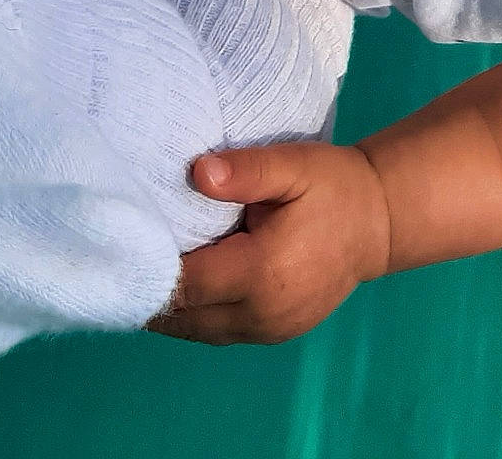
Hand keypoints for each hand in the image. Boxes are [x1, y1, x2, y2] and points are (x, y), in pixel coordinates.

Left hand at [144, 141, 392, 345]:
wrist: (382, 222)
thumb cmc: (336, 188)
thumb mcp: (295, 166)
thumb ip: (247, 171)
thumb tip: (197, 173)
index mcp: (261, 273)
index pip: (182, 284)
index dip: (144, 269)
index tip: (119, 244)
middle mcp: (261, 313)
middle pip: (181, 316)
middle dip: (150, 290)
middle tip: (126, 256)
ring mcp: (269, 331)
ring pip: (195, 330)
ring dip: (171, 306)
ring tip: (150, 270)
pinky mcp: (274, 335)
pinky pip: (217, 332)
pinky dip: (196, 314)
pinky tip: (188, 286)